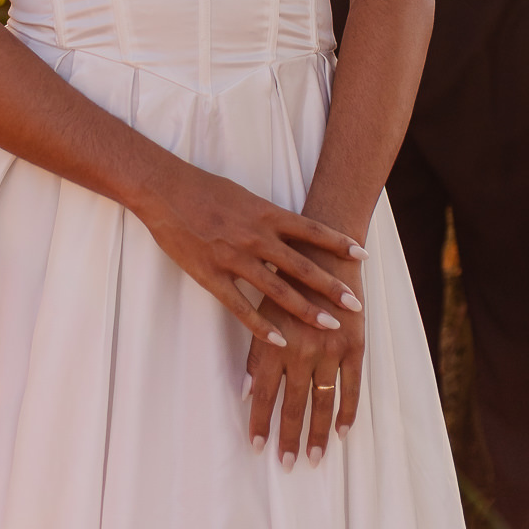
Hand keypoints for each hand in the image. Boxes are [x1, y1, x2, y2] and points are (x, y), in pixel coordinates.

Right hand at [142, 166, 365, 348]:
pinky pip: (240, 306)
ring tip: (330, 327)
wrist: (165, 191)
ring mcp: (234, 258)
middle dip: (332, 287)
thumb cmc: (204, 189)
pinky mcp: (211, 276)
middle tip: (357, 305)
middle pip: (302, 266)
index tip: (363, 256)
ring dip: (306, 311)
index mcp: (266, 214)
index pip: (311, 230)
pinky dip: (261, 326)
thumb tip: (293, 231)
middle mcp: (256, 237)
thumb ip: (269, 217)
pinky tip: (279, 339)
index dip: (339, 244)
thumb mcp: (245, 196)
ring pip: (278, 291)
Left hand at [244, 246, 364, 468]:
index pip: (265, 394)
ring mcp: (331, 348)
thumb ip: (257, 352)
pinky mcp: (355, 343)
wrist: (324, 248)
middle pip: (294, 404)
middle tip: (287, 465)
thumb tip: (247, 392)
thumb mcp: (262, 309)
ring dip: (317, 433)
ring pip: (323, 401)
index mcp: (276, 341)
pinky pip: (353, 385)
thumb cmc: (285, 277)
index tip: (257, 448)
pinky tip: (342, 432)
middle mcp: (303, 349)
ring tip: (313, 458)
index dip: (261, 422)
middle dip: (288, 437)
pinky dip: (348, 410)